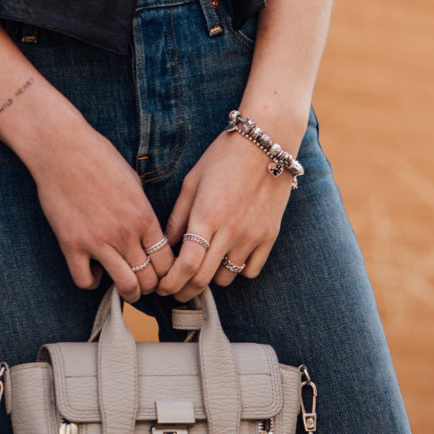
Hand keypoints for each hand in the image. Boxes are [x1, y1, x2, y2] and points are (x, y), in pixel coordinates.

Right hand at [27, 108, 173, 301]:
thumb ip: (142, 211)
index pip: (167, 261)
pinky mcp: (72, 245)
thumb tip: (149, 233)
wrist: (63, 149)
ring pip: (125, 286)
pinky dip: (92, 282)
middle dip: (150, 285)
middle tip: (144, 282)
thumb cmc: (99, 158)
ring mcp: (98, 241)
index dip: (167, 273)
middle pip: (149, 278)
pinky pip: (85, 281)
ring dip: (128, 292)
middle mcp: (125, 233)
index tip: (161, 273)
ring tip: (125, 286)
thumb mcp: (133, 182)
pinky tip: (94, 270)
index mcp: (144, 216)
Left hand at [156, 129, 294, 301]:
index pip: (187, 265)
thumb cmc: (224, 157)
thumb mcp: (193, 182)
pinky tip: (230, 255)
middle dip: (185, 290)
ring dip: (211, 277)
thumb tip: (165, 246)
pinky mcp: (270, 236)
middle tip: (176, 289)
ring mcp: (252, 236)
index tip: (163, 288)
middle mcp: (230, 231)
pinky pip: (251, 270)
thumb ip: (178, 217)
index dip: (171, 283)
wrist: (267, 143)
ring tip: (205, 263)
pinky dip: (238, 269)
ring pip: (226, 278)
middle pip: (204, 279)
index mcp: (206, 216)